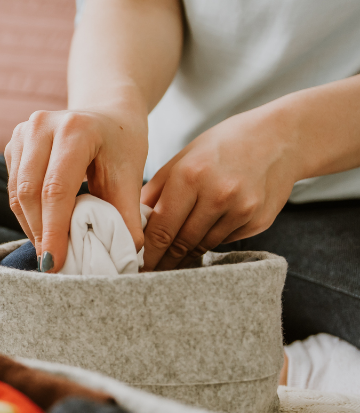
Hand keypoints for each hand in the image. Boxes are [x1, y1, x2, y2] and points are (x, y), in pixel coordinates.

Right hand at [5, 109, 147, 271]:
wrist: (107, 114)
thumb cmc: (121, 145)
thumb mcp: (130, 175)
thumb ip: (126, 215)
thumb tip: (125, 257)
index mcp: (75, 129)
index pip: (56, 189)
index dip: (54, 230)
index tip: (54, 263)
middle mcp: (42, 125)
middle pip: (30, 192)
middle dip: (40, 233)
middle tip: (51, 264)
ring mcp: (23, 132)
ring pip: (16, 193)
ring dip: (31, 226)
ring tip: (48, 249)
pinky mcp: (13, 144)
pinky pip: (12, 189)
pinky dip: (27, 214)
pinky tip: (44, 228)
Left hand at [140, 106, 300, 269]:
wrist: (279, 138)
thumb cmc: (221, 147)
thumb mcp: (182, 159)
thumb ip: (155, 192)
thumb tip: (132, 223)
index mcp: (190, 176)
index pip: (161, 228)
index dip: (147, 253)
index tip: (136, 266)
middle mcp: (217, 194)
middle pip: (181, 242)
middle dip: (164, 260)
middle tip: (149, 273)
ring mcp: (242, 209)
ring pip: (203, 246)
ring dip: (186, 254)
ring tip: (172, 262)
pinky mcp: (259, 220)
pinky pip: (225, 241)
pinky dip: (212, 241)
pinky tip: (207, 233)